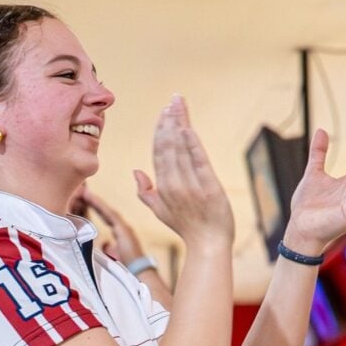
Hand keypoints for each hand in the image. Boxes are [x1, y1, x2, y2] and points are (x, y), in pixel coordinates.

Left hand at [76, 186, 145, 264]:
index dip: (98, 209)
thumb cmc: (130, 266)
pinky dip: (101, 206)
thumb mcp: (116, 255)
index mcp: (121, 233)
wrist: (140, 270)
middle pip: (106, 212)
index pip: (107, 218)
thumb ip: (110, 248)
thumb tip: (105, 245)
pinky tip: (93, 199)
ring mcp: (124, 227)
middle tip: (85, 193)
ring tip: (86, 193)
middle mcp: (123, 228)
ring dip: (97, 202)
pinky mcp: (123, 229)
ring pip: (107, 211)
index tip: (88, 201)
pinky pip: (110, 215)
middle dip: (96, 203)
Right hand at [135, 95, 233, 251]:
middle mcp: (173, 183)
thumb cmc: (186, 227)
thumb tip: (136, 171)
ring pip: (181, 149)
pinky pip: (198, 161)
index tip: (164, 112)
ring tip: (179, 105)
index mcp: (162, 186)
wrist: (207, 244)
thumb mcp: (160, 211)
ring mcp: (190, 185)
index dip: (160, 130)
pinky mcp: (209, 187)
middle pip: (168, 145)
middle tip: (173, 100)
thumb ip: (145, 191)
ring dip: (180, 124)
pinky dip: (192, 144)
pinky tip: (188, 128)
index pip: (158, 152)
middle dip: (169, 120)